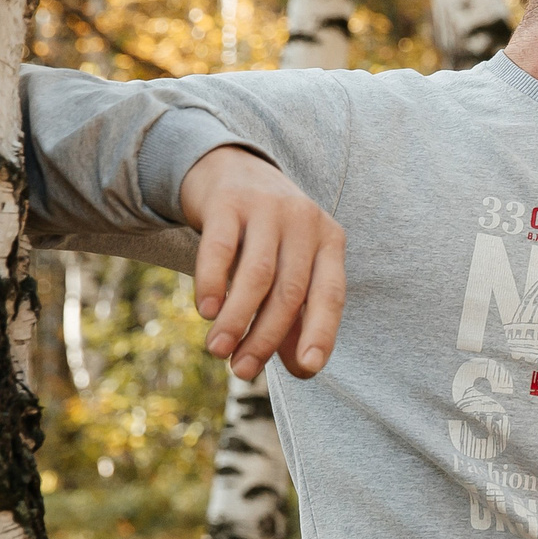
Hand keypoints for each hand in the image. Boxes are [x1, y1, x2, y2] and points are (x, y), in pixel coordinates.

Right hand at [177, 144, 347, 379]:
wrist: (229, 168)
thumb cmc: (266, 233)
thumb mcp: (290, 265)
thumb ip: (298, 314)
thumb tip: (303, 369)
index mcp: (330, 241)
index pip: (331, 295)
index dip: (321, 333)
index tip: (308, 369)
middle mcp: (305, 223)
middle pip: (290, 291)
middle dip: (266, 337)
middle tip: (242, 370)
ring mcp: (268, 208)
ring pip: (257, 275)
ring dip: (238, 319)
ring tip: (218, 351)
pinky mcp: (228, 201)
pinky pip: (221, 248)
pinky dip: (213, 283)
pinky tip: (206, 311)